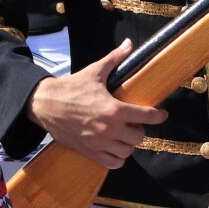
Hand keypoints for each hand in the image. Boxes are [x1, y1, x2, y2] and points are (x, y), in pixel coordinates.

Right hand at [26, 39, 168, 168]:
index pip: (146, 116)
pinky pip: (113, 163)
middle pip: (138, 137)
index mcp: (114, 109)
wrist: (46, 104)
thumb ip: (115, 58)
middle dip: (139, 129)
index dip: (159, 116)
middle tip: (134, 122)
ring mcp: (100, 143)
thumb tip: (129, 44)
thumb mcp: (95, 72)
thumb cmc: (71, 88)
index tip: (162, 114)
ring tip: (124, 134)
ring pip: (127, 152)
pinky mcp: (90, 152)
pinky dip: (118, 158)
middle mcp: (109, 129)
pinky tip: (115, 147)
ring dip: (129, 143)